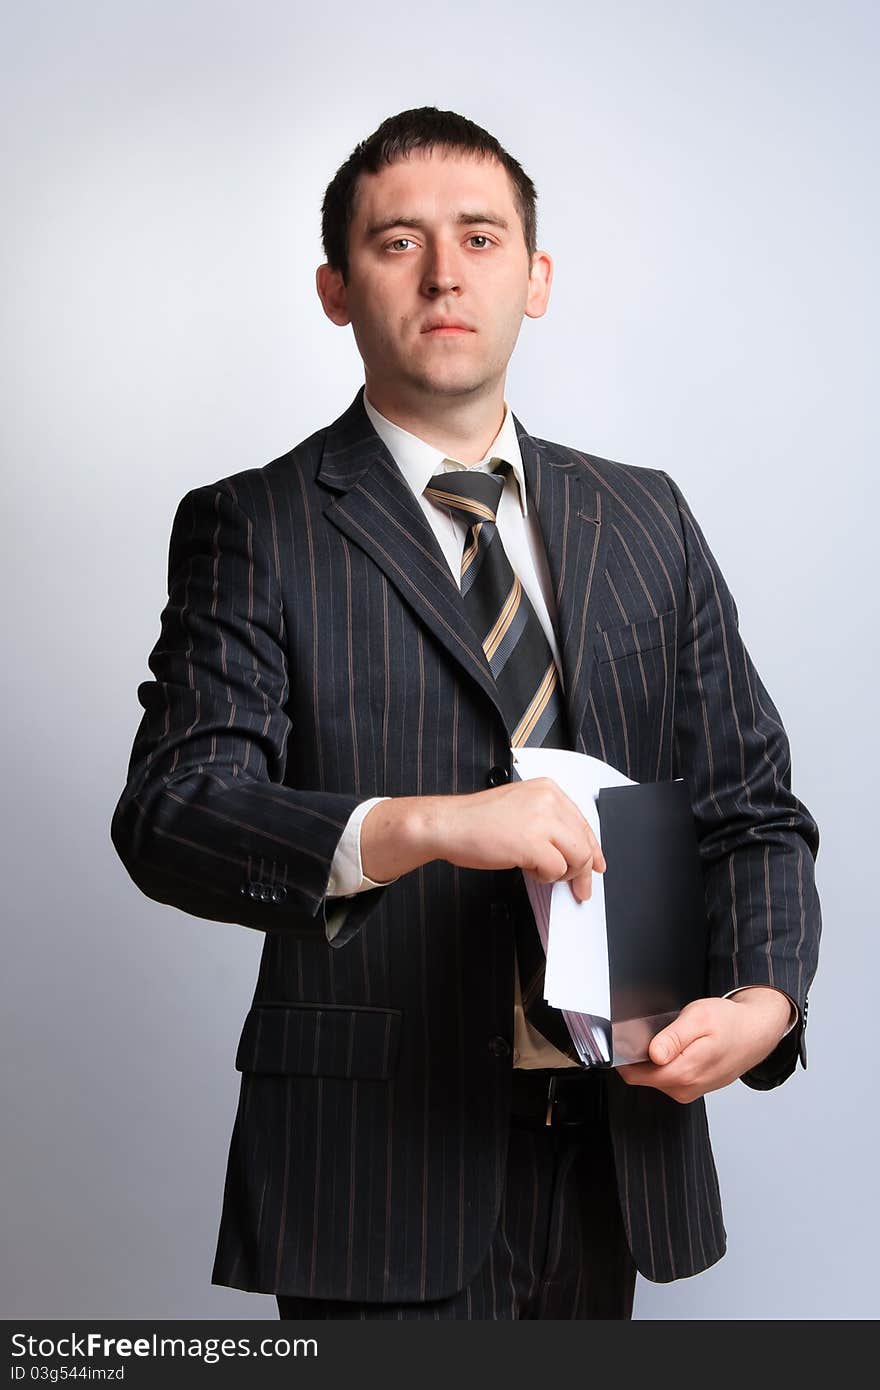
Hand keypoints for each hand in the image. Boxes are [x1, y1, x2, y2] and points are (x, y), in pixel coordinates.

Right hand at [361, 778, 604, 902]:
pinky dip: (545, 877)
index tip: (595, 866)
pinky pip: (556, 869)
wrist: (448, 824)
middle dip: (583, 871)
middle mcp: (549, 800)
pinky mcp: (533, 842)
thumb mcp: (520, 809)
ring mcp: (542, 820)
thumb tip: (572, 849)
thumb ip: (548, 823)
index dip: (592, 849)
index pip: (583, 823)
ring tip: (542, 873)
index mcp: (548, 789)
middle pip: (585, 843)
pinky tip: (529, 870)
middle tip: (579, 889)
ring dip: (562, 874)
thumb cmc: (476, 820)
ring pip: (577, 857)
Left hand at [615, 987, 792, 1103]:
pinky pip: (669, 1078)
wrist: (756, 1033)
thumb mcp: (699, 1017)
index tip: (629, 1038)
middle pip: (643, 1076)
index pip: (635, 1074)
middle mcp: (686, 1088)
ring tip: (678, 1038)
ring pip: (655, 1077)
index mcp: (684, 1072)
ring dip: (658, 1058)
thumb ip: (673, 1037)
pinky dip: (670, 1062)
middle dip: (644, 1054)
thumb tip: (654, 1054)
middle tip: (662, 1031)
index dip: (626, 1055)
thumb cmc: (730, 1023)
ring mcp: (689, 1091)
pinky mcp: (693, 1089)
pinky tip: (684, 1048)